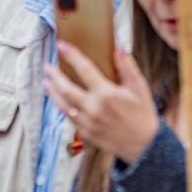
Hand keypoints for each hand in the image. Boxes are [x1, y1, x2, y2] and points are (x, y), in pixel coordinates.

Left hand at [43, 41, 158, 164]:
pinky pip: (69, 118)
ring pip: (63, 105)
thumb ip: (127, 67)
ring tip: (46, 82)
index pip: (84, 69)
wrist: (145, 145)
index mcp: (107, 94)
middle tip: (47, 66)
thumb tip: (118, 47)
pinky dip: (61, 107)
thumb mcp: (139, 88)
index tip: (61, 45)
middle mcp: (94, 108)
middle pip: (66, 89)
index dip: (71, 55)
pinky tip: (58, 101)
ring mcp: (88, 123)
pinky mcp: (86, 134)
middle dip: (54, 76)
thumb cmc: (142, 114)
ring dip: (53, 92)